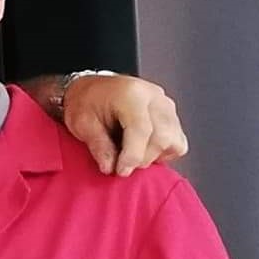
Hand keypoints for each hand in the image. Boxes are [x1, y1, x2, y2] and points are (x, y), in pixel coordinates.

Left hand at [57, 72, 186, 173]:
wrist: (93, 88)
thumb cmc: (86, 101)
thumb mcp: (81, 122)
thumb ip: (98, 145)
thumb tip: (110, 167)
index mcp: (131, 94)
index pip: (142, 129)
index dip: (133, 155)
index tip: (121, 170)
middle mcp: (154, 96)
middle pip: (162, 137)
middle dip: (141, 158)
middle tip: (121, 165)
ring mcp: (166, 104)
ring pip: (173, 141)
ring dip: (152, 156)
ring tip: (131, 154)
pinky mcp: (171, 114)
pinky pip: (178, 141)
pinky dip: (163, 151)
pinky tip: (144, 149)